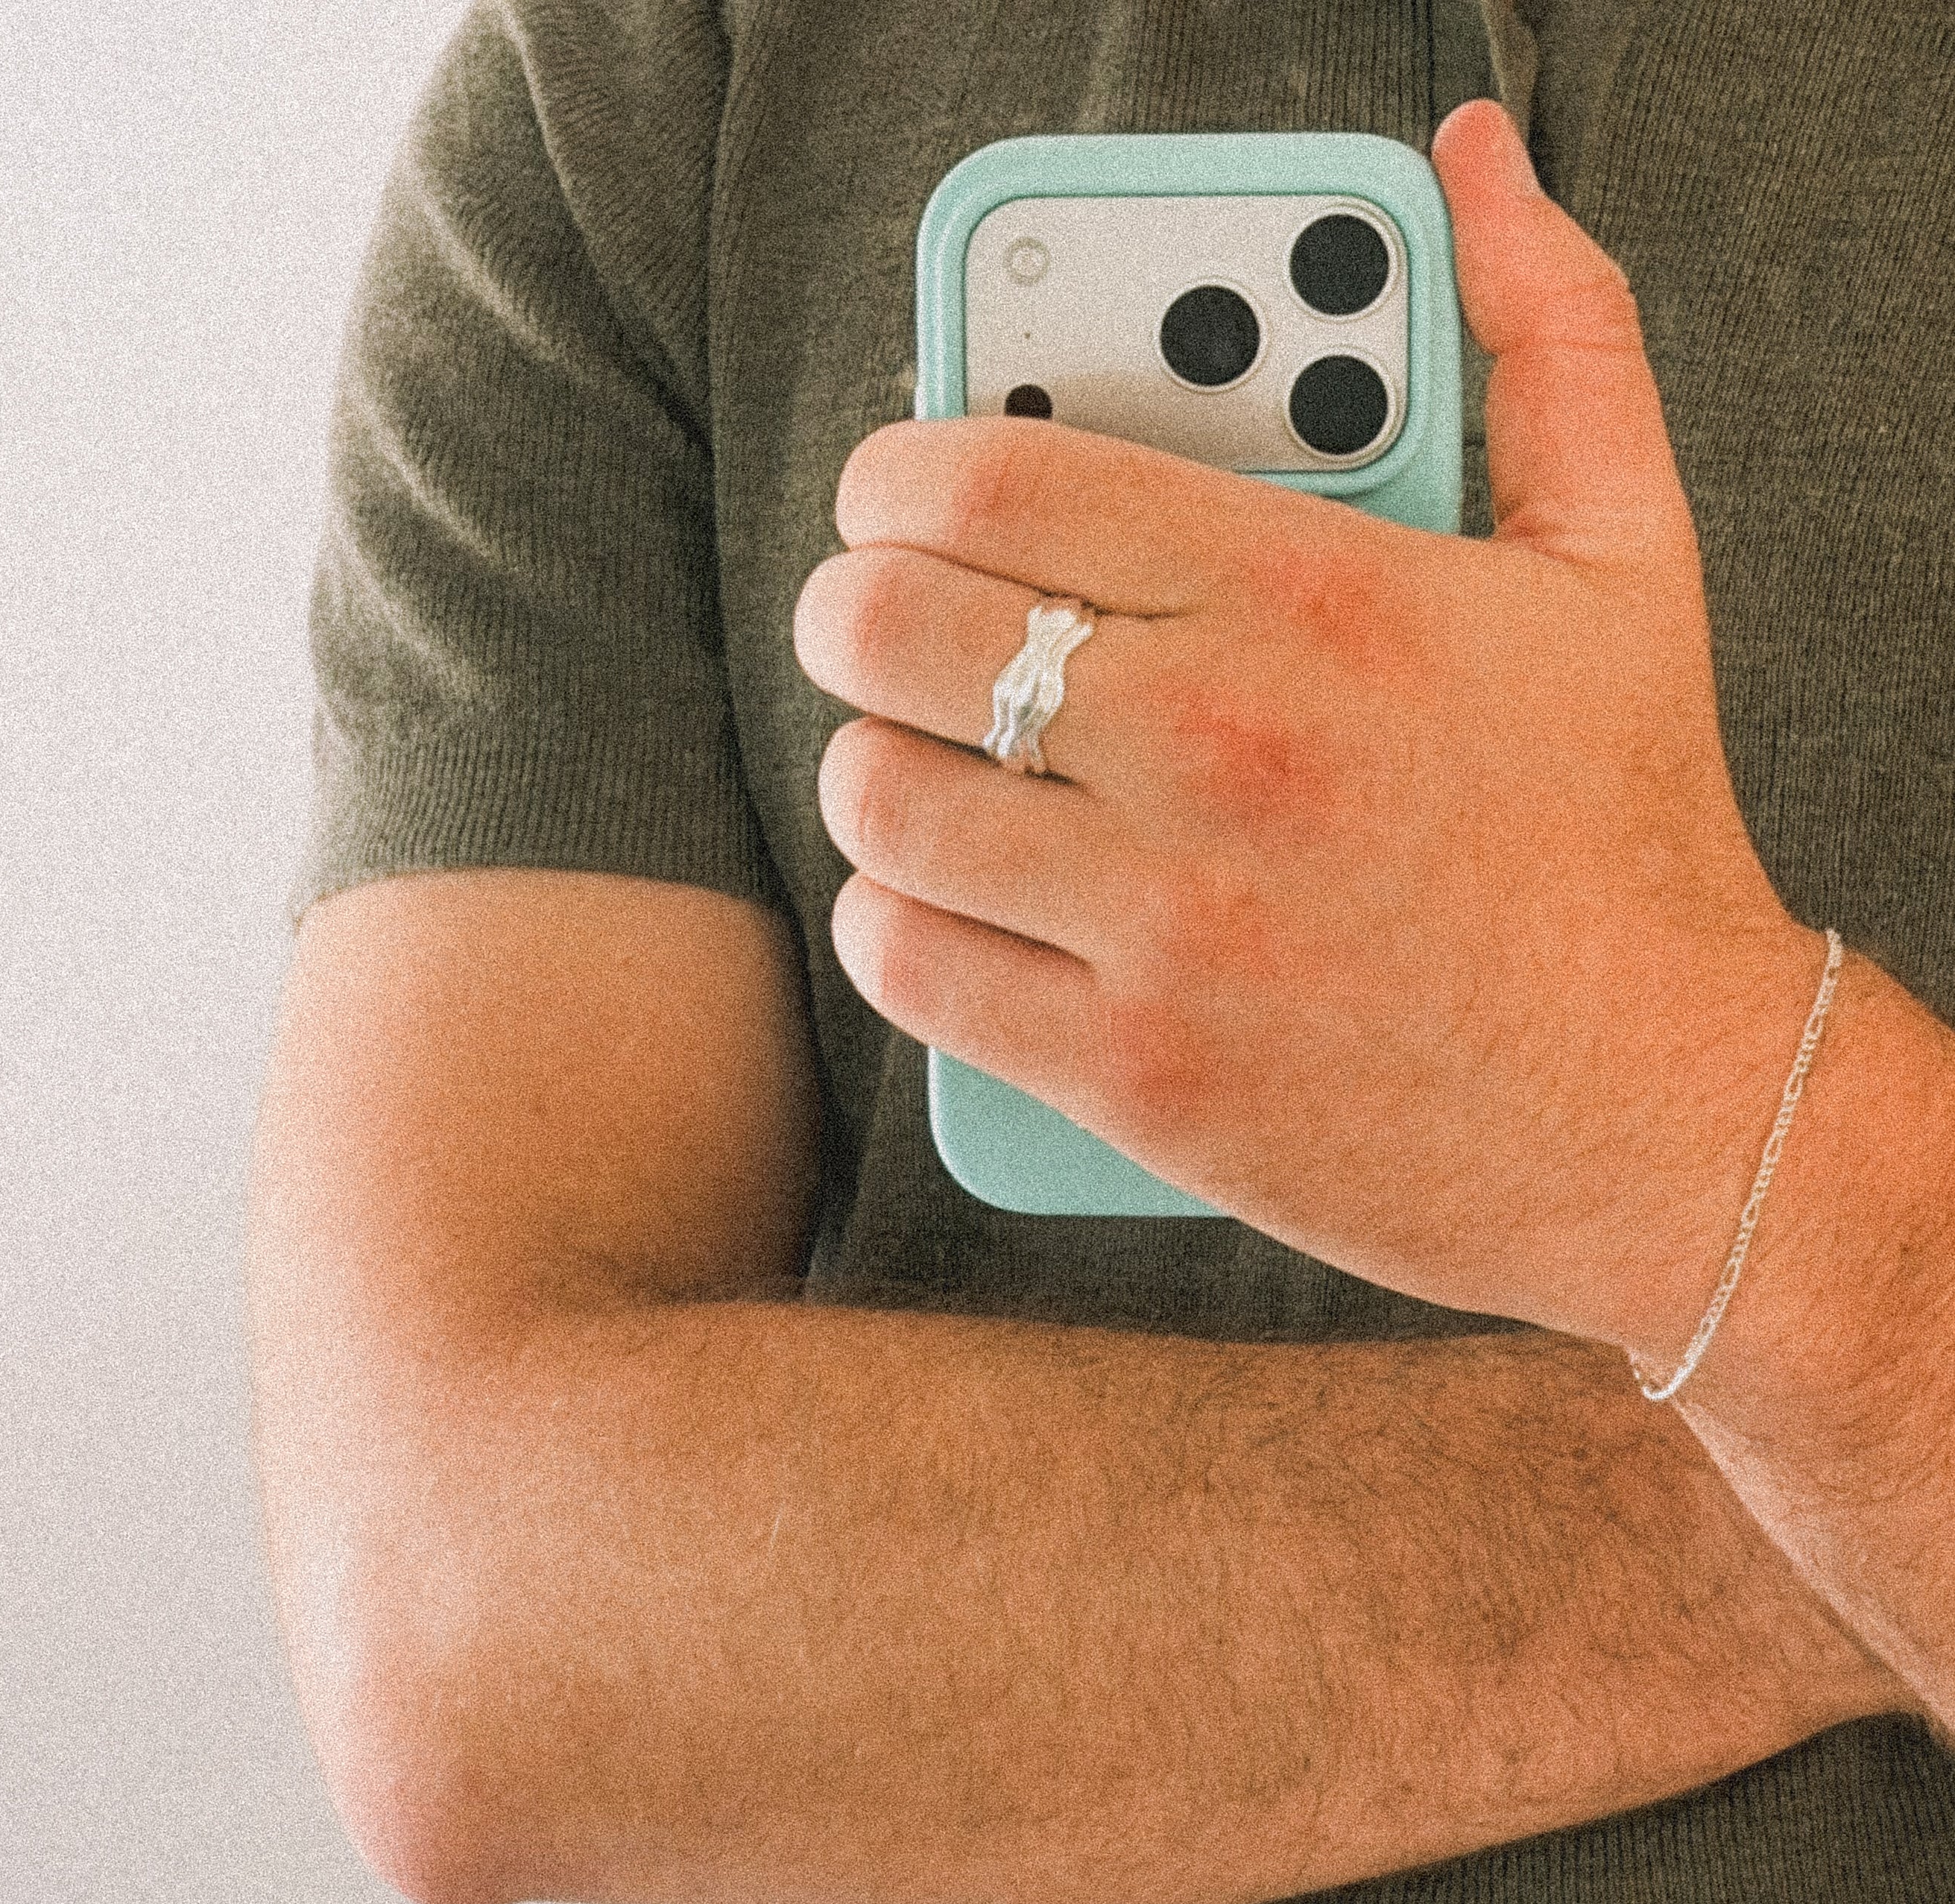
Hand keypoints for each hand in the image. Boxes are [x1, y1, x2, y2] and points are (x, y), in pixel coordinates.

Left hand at [792, 100, 1826, 1357]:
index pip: (994, 478)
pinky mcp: (1130, 1072)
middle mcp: (1217, 749)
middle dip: (853, 609)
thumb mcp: (1623, 559)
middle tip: (875, 625)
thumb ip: (1548, 340)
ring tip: (918, 765)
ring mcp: (1164, 922)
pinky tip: (939, 903)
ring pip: (878, 800)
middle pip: (894, 628)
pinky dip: (891, 924)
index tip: (893, 494)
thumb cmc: (1632, 840)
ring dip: (871, 770)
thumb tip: (1484, 173)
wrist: (1666, 1113)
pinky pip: (908, 967)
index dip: (899, 473)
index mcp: (1310, 596)